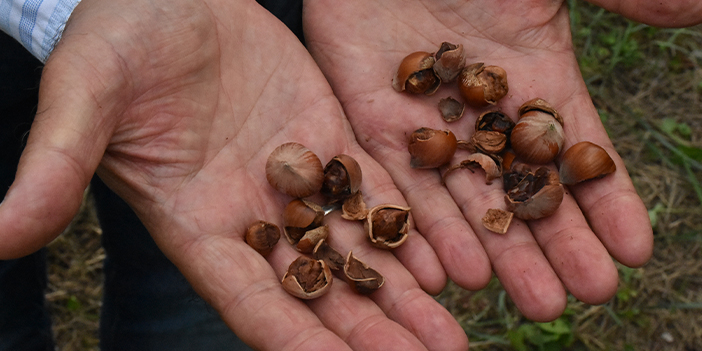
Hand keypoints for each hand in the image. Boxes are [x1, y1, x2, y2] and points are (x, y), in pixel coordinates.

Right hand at [0, 0, 466, 348]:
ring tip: (453, 332)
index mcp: (197, 222)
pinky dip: (411, 225)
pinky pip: (377, 188)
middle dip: (375, 332)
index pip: (253, 301)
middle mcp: (253, 214)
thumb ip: (55, 166)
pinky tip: (446, 259)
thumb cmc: (116, 38)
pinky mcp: (329, 136)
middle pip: (322, 291)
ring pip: (359, 248)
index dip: (301, 340)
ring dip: (406, 291)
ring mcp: (296, 177)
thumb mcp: (84, 97)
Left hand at [303, 0, 664, 320]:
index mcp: (534, 83)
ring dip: (498, 253)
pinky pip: (401, 187)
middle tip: (586, 297)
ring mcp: (429, 127)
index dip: (607, 201)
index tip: (635, 251)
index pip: (576, 153)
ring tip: (530, 301)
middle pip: (524, 191)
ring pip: (466, 203)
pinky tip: (452, 274)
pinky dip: (424, 231)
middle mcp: (485, 117)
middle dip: (556, 244)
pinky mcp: (374, 127)